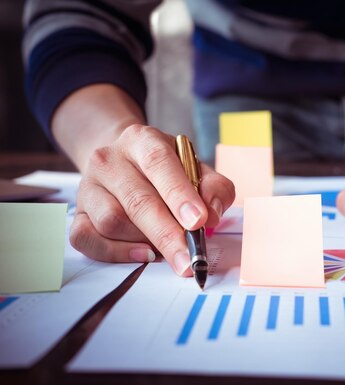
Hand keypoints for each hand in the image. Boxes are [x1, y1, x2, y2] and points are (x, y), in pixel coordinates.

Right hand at [70, 124, 234, 274]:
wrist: (123, 161)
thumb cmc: (166, 170)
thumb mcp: (196, 167)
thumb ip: (214, 187)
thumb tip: (214, 213)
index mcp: (142, 140)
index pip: (159, 163)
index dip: (179, 194)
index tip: (199, 221)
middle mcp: (110, 159)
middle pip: (137, 201)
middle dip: (167, 234)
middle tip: (189, 258)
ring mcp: (89, 186)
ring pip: (112, 222)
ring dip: (144, 242)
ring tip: (169, 248)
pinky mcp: (77, 212)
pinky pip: (87, 239)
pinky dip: (115, 253)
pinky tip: (142, 254)